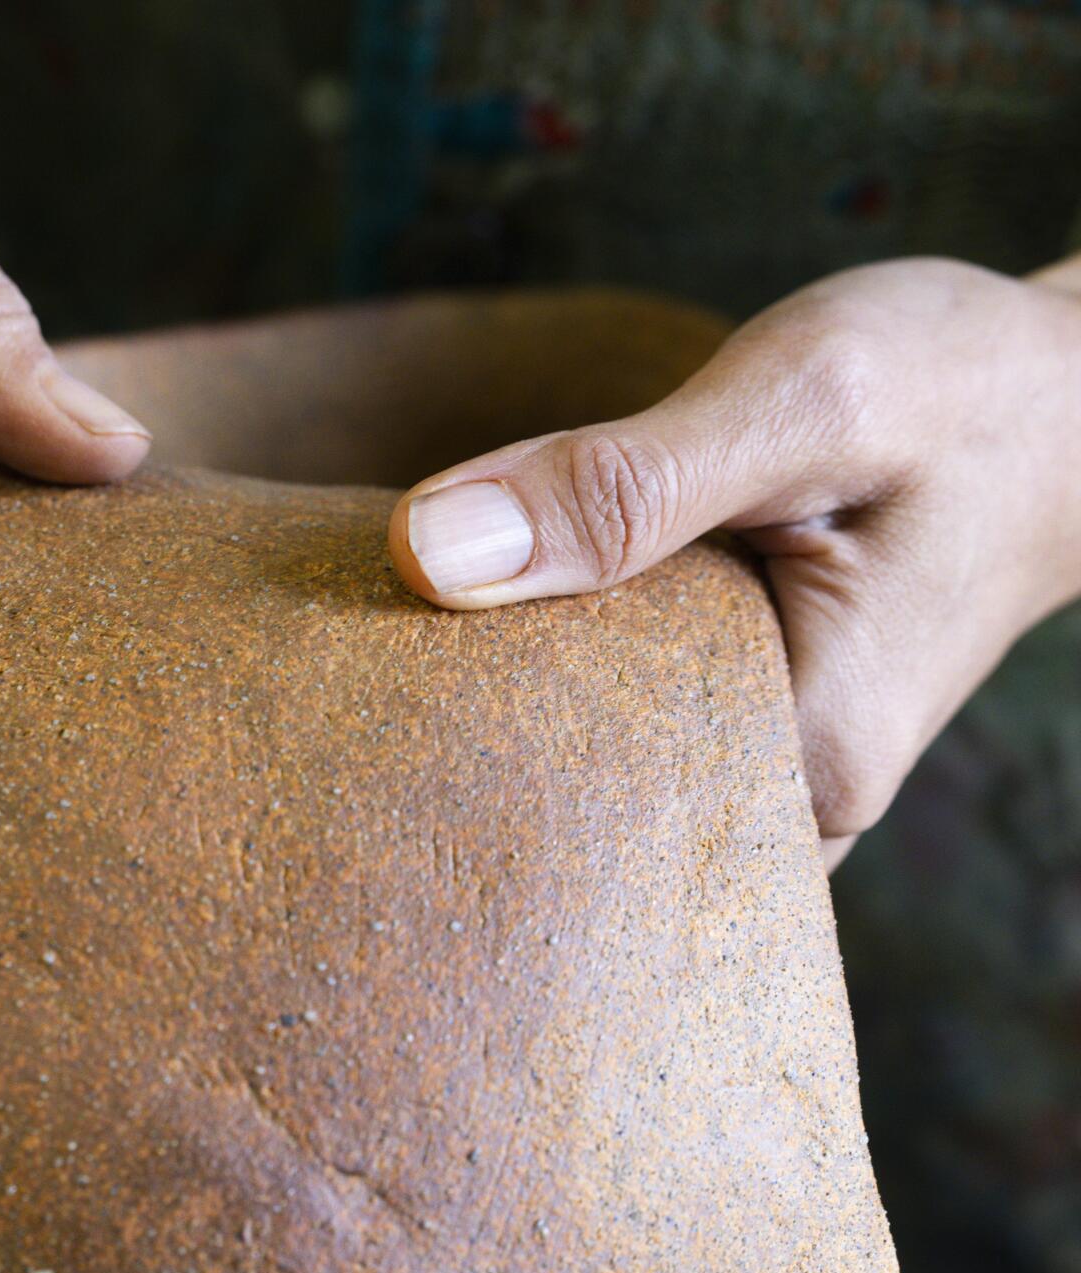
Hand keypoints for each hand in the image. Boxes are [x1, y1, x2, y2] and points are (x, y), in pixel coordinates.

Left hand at [387, 257, 1080, 867]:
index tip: (350, 662)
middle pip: (567, 790)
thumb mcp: (799, 400)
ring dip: (504, 684)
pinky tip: (501, 609)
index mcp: (801, 760)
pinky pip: (619, 713)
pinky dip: (559, 659)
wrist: (1072, 392)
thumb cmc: (963, 386)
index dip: (446, 729)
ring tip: (406, 623)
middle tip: (350, 643)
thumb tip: (425, 556)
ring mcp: (765, 764)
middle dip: (460, 717)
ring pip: (587, 752)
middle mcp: (783, 799)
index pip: (567, 796)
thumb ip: (622, 483)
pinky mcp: (744, 713)